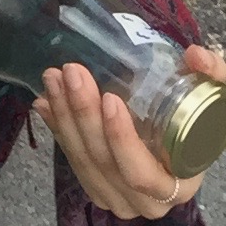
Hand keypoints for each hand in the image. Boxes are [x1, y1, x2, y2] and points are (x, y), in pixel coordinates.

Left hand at [33, 45, 225, 218]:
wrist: (184, 138)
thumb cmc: (199, 121)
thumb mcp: (216, 100)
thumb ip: (216, 75)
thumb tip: (196, 55)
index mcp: (176, 184)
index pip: (140, 173)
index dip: (122, 140)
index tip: (110, 98)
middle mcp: (145, 199)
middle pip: (104, 163)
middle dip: (82, 115)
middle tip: (72, 73)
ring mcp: (117, 195)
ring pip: (82, 161)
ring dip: (63, 118)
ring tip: (53, 79)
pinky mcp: (97, 184)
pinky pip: (71, 159)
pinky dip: (56, 129)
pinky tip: (45, 101)